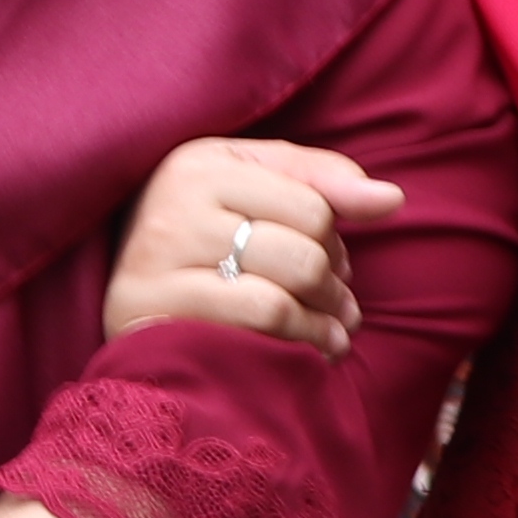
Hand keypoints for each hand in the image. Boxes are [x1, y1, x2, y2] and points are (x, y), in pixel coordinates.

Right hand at [103, 134, 403, 358]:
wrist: (127, 309)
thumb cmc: (204, 246)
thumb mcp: (253, 192)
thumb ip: (321, 181)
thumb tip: (391, 198)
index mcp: (201, 163)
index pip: (311, 201)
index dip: (337, 240)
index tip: (335, 263)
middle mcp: (173, 202)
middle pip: (304, 246)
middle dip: (333, 283)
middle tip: (337, 306)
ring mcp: (157, 256)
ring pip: (286, 283)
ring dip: (326, 319)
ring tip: (333, 333)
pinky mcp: (150, 309)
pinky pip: (259, 317)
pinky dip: (302, 341)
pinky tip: (312, 354)